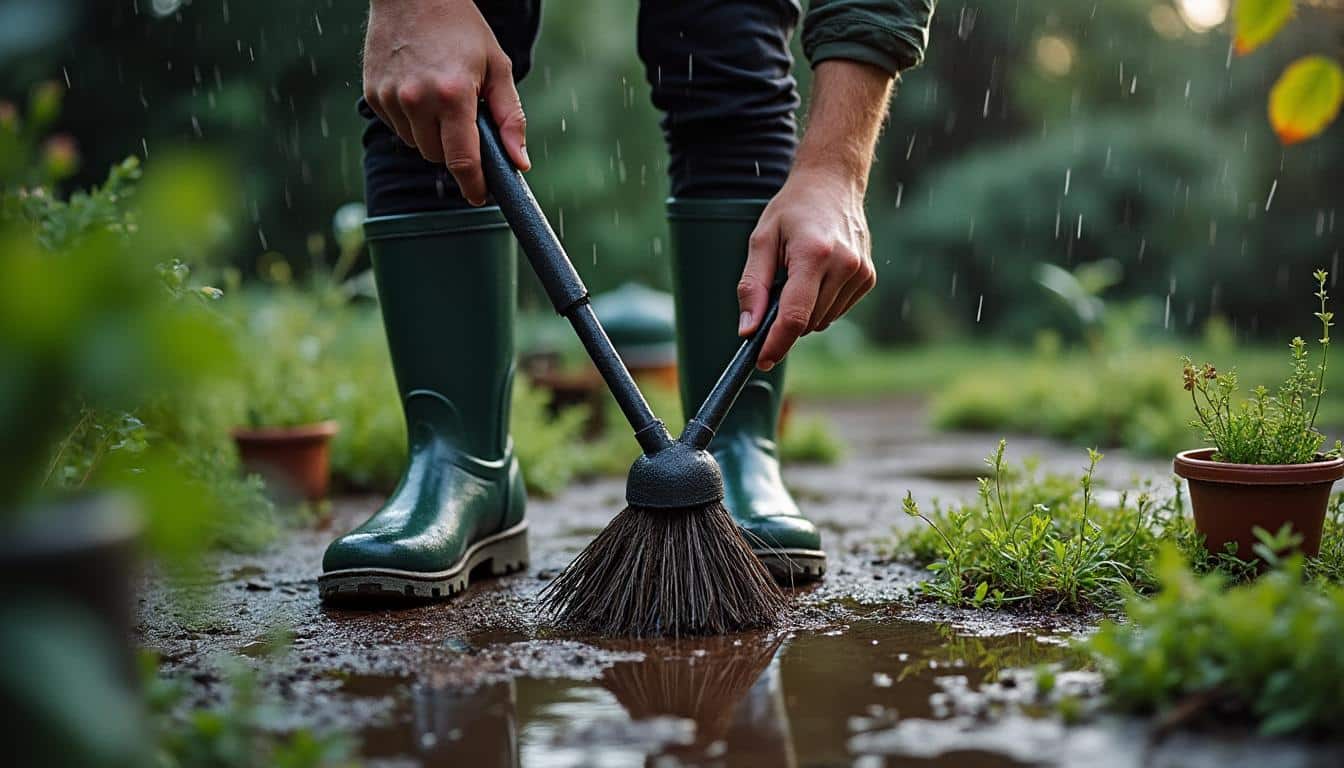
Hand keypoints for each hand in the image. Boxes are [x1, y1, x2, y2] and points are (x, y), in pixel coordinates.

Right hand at [363, 0, 528, 204]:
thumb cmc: (461, 28)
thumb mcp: (498, 67)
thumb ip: (510, 118)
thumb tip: (520, 162)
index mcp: (454, 95)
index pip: (463, 161)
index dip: (474, 185)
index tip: (480, 197)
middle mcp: (417, 100)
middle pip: (439, 157)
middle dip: (455, 150)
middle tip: (464, 122)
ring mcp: (390, 97)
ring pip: (416, 144)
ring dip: (432, 135)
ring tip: (440, 98)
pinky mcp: (372, 93)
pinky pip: (397, 127)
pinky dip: (411, 119)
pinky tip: (419, 90)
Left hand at [736, 58, 892, 370]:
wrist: (832, 183)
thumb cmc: (792, 210)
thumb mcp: (761, 241)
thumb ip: (753, 287)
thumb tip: (748, 329)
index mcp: (813, 254)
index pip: (795, 316)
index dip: (776, 343)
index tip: (761, 359)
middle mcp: (843, 265)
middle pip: (807, 322)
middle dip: (786, 318)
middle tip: (778, 286)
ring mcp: (860, 272)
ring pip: (822, 320)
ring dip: (805, 310)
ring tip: (800, 272)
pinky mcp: (868, 278)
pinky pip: (836, 310)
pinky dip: (821, 302)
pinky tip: (819, 274)